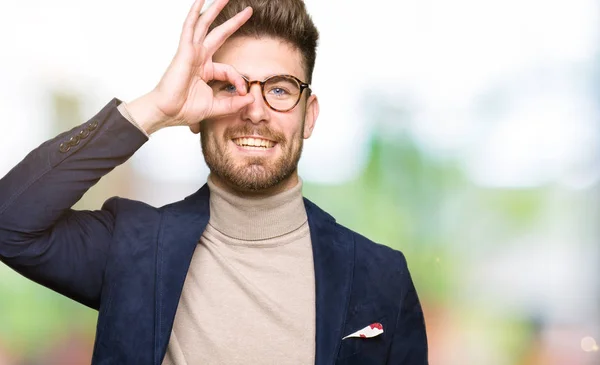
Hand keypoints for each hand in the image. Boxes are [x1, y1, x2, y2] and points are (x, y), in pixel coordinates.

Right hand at [126, 0, 253, 134]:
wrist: (167, 112)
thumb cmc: (184, 109)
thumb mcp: (216, 106)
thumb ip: (233, 103)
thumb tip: (251, 99)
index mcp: (206, 70)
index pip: (230, 69)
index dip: (239, 80)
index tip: (244, 92)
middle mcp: (199, 58)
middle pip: (219, 34)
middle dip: (234, 22)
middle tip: (248, 10)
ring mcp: (191, 52)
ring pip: (205, 25)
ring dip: (215, 9)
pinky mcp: (184, 51)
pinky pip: (190, 27)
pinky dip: (195, 13)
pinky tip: (201, 1)